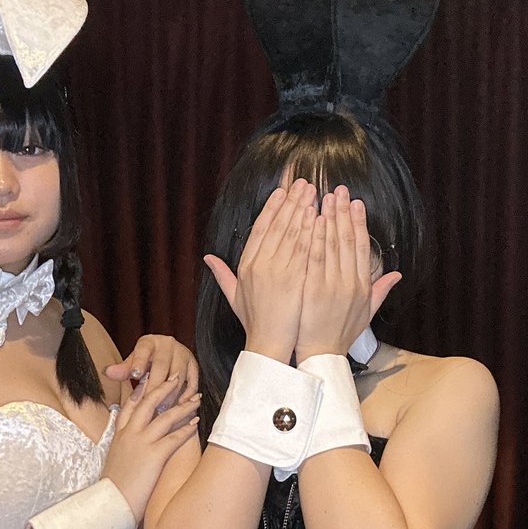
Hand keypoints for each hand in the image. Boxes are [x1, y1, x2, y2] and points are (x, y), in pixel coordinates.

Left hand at [103, 335, 198, 410]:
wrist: (167, 354)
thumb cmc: (147, 361)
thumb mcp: (133, 363)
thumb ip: (123, 370)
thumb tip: (107, 372)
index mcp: (149, 343)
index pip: (143, 351)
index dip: (138, 363)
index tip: (135, 375)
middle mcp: (168, 344)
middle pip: (162, 366)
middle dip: (155, 387)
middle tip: (148, 403)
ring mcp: (183, 354)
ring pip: (179, 376)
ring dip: (171, 394)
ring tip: (162, 409)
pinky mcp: (194, 365)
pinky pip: (193, 381)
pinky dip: (187, 394)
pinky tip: (180, 405)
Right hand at [103, 374, 200, 521]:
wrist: (110, 503)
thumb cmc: (113, 489)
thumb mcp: (114, 462)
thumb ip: (124, 450)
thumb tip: (131, 449)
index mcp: (119, 436)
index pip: (130, 406)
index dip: (141, 390)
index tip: (151, 378)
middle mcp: (130, 434)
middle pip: (148, 402)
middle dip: (165, 388)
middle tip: (178, 377)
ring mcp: (141, 443)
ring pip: (165, 417)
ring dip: (183, 407)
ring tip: (195, 399)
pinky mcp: (153, 456)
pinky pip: (173, 438)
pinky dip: (186, 430)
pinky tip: (196, 424)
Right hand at [203, 178, 316, 363]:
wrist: (268, 344)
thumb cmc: (255, 322)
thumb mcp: (234, 296)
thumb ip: (222, 274)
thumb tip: (208, 258)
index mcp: (246, 265)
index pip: (260, 229)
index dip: (271, 208)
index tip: (282, 192)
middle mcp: (260, 264)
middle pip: (277, 226)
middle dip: (291, 202)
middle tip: (304, 184)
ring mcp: (277, 271)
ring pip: (292, 233)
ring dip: (303, 210)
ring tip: (314, 193)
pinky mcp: (293, 279)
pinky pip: (304, 250)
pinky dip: (311, 231)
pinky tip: (319, 217)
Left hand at [295, 185, 401, 362]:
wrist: (321, 355)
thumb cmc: (340, 335)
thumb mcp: (366, 313)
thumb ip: (380, 291)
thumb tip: (397, 275)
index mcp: (362, 285)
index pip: (362, 247)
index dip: (359, 223)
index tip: (355, 203)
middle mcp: (350, 282)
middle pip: (348, 240)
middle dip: (343, 212)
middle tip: (339, 189)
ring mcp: (331, 285)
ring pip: (331, 245)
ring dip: (328, 218)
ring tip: (324, 197)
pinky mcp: (313, 289)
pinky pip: (314, 258)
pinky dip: (314, 238)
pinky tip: (311, 220)